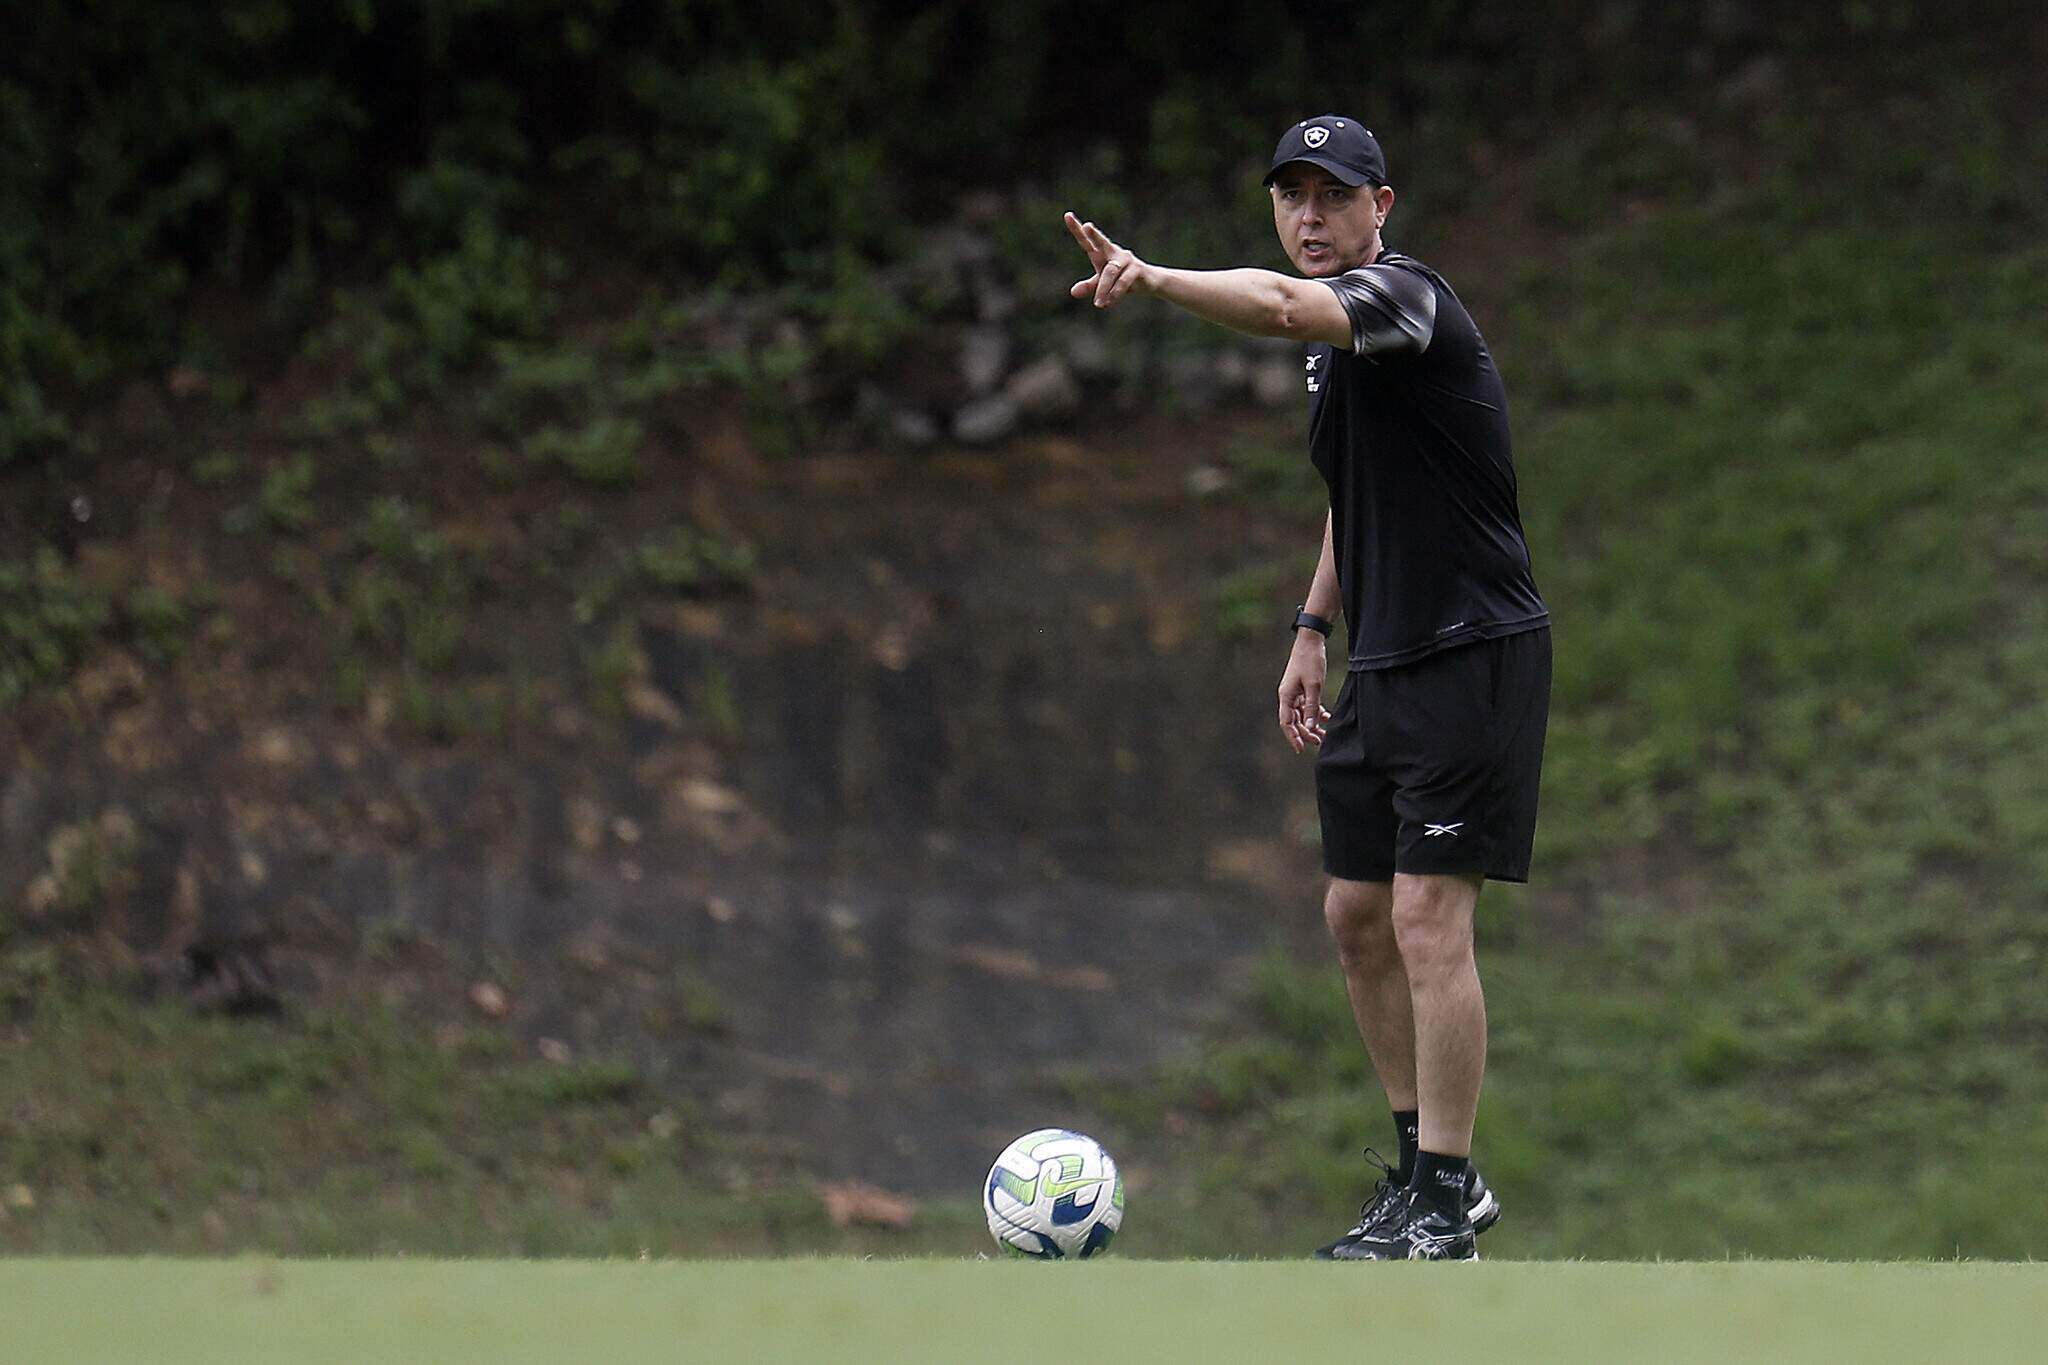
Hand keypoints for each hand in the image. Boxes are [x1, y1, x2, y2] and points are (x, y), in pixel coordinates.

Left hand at [1064, 211, 1149, 308]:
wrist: (1150, 283)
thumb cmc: (1121, 279)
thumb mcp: (1102, 284)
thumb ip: (1089, 286)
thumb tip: (1073, 292)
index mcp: (1102, 253)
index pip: (1087, 241)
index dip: (1077, 229)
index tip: (1067, 215)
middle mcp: (1113, 252)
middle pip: (1102, 243)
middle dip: (1094, 235)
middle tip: (1087, 226)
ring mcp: (1126, 259)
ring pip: (1111, 272)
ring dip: (1103, 289)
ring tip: (1098, 304)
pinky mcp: (1137, 269)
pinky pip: (1124, 281)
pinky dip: (1115, 292)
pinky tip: (1109, 303)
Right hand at [1277, 634, 1329, 753]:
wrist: (1311, 640)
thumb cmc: (1310, 661)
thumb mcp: (1314, 686)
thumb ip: (1312, 707)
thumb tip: (1310, 727)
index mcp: (1286, 696)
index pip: (1286, 722)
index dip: (1293, 737)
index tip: (1301, 748)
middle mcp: (1287, 696)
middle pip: (1294, 721)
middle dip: (1305, 732)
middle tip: (1319, 741)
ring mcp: (1294, 692)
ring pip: (1301, 714)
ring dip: (1312, 724)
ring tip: (1324, 733)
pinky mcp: (1302, 688)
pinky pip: (1307, 706)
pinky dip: (1315, 712)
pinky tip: (1326, 717)